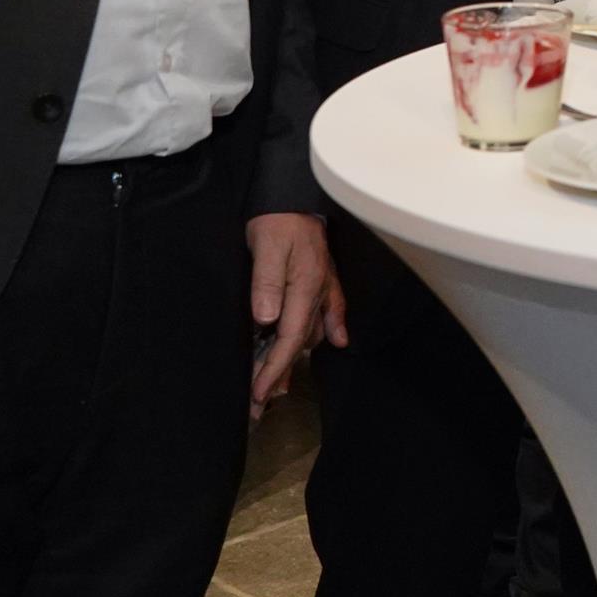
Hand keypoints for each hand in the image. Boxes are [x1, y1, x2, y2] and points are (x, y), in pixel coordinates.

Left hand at [245, 212, 345, 418]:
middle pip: (300, 344)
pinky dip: (332, 328)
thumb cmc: (277, 219)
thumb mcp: (265, 247)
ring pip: (312, 332)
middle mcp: (318, 291)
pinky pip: (332, 310)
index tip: (258, 393)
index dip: (274, 369)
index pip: (290, 339)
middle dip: (280, 375)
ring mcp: (323, 286)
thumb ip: (267, 283)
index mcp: (305, 287)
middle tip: (258, 403)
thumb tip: (266, 319)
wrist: (292, 193)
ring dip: (294, 358)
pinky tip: (338, 340)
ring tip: (277, 382)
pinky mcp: (322, 278)